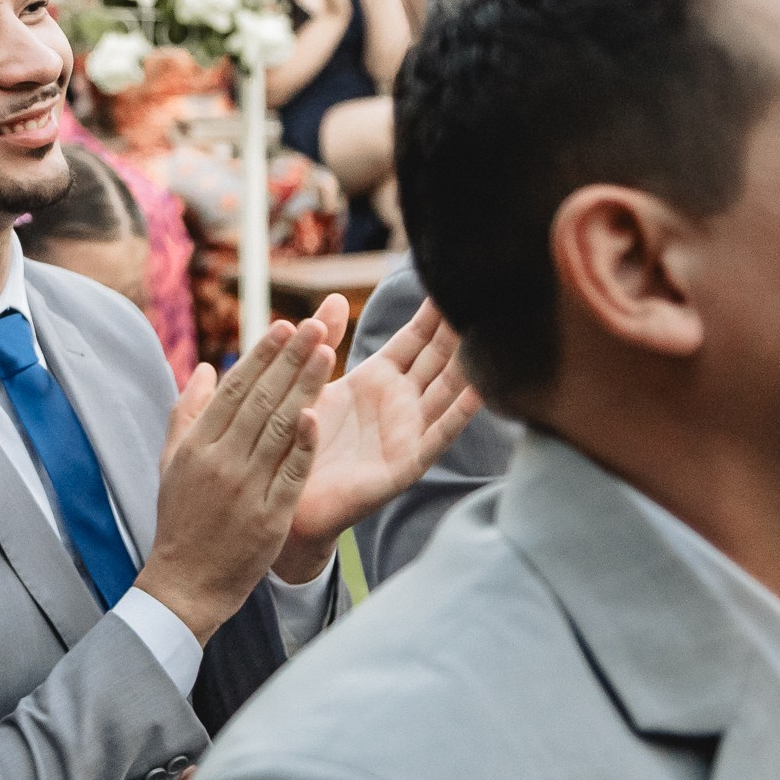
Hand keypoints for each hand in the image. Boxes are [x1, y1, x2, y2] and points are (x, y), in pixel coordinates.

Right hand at [137, 317, 335, 642]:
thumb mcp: (171, 463)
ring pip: (280, 428)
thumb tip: (205, 369)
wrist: (187, 581)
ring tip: (327, 353)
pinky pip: (291, 473)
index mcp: (197, 445)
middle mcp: (221, 460)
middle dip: (290, 359)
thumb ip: (186, 413)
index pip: (235, 389)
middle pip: (261, 400)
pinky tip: (320, 413)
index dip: (262, 355)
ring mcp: (246, 488)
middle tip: (316, 325)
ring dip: (305, 387)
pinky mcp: (269, 516)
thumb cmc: (181, 519)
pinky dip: (304, 443)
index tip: (285, 326)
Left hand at [277, 297, 481, 578]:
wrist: (286, 501)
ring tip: (493, 331)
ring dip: (469, 363)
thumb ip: (323, 342)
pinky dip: (460, 413)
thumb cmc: (300, 442)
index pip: (416, 338)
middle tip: (485, 293)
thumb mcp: (311, 384)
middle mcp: (400, 403)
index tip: (455, 278)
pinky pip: (437, 435)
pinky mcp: (404, 466)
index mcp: (378, 380)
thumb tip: (334, 298)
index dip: (435, 312)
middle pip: (439, 358)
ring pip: (447, 391)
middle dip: (460, 328)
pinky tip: (481, 389)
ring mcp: (407, 433)